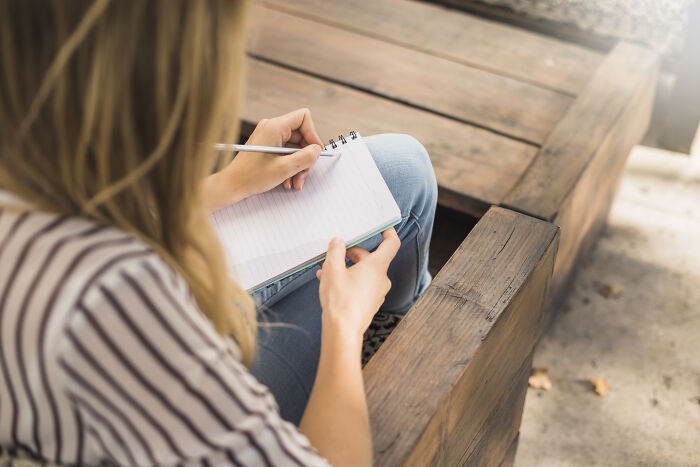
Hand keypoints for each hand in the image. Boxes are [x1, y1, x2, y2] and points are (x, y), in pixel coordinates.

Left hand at [202, 108, 324, 211]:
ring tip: (295, 182)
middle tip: (304, 174)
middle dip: (305, 156)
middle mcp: (272, 128)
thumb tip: (317, 150)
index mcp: (274, 127)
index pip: (303, 118)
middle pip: (301, 136)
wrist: (232, 185)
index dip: (313, 134)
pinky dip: (290, 166)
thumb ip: (305, 158)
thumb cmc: (251, 176)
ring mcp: (270, 137)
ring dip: (298, 165)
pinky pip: (286, 153)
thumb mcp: (284, 168)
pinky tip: (287, 180)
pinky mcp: (268, 147)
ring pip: (295, 147)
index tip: (315, 151)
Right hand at [317, 228, 400, 338]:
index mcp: (377, 266)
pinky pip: (360, 285)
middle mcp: (381, 279)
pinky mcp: (369, 303)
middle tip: (336, 251)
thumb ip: (335, 251)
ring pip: (363, 273)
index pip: (391, 244)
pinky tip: (329, 281)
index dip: (388, 232)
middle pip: (371, 258)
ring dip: (347, 267)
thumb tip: (338, 242)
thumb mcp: (332, 269)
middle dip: (352, 253)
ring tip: (326, 267)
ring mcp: (376, 292)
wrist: (342, 331)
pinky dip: (348, 280)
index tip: (383, 227)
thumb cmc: (340, 300)